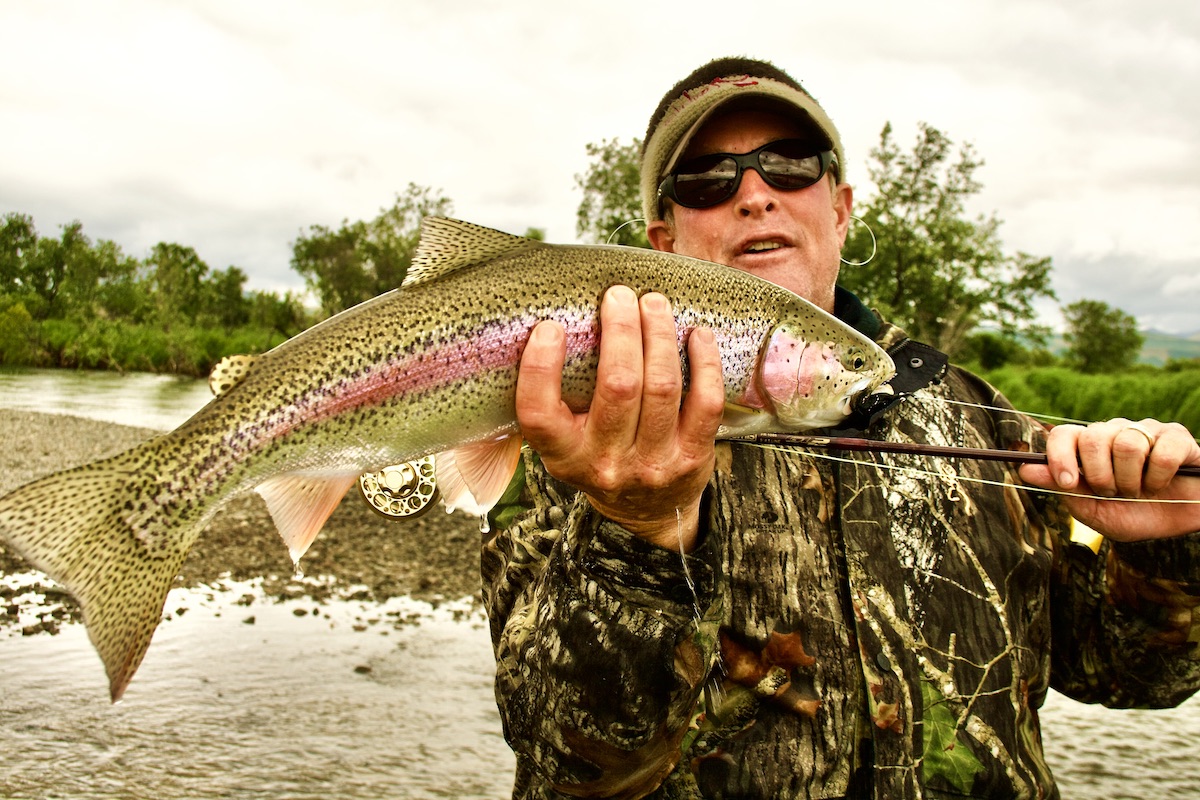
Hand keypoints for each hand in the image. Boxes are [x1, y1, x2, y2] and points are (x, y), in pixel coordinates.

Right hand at [515, 285, 725, 550]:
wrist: (645, 512)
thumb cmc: (597, 457)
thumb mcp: (563, 442)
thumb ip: (554, 398)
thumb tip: (552, 320)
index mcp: (563, 455)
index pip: (538, 413)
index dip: (540, 367)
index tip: (549, 326)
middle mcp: (606, 462)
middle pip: (619, 385)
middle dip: (621, 330)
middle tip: (619, 295)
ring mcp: (653, 463)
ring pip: (662, 386)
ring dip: (660, 334)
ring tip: (654, 303)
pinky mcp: (693, 458)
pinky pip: (705, 401)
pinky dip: (704, 362)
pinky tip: (697, 334)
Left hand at [1019, 418, 1199, 540]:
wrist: (1182, 525)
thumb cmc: (1136, 515)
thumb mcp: (1096, 511)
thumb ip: (1064, 489)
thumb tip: (1024, 470)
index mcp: (1089, 448)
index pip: (1064, 434)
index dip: (1060, 457)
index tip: (1069, 483)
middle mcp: (1114, 433)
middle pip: (1093, 437)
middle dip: (1101, 475)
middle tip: (1114, 493)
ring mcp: (1145, 431)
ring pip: (1127, 444)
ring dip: (1132, 479)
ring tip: (1140, 490)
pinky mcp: (1176, 437)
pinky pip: (1161, 450)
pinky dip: (1159, 476)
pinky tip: (1162, 482)